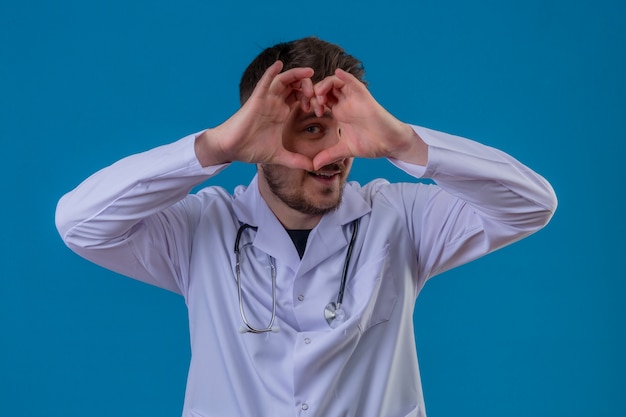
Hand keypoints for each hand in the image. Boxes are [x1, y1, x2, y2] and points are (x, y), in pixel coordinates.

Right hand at [196, 61, 316, 169]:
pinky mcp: (256, 99)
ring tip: (309, 74)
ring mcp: (266, 99)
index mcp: (282, 112)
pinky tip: (279, 64)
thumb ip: (297, 161)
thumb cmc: (252, 149)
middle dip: (308, 86)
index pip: (300, 97)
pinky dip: (271, 72)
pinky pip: (264, 82)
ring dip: (296, 75)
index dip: (313, 99)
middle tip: (318, 94)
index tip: (320, 110)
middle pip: (295, 85)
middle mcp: (275, 103)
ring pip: (283, 80)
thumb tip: (313, 167)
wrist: (232, 150)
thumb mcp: (280, 155)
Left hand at [311, 69, 426, 169]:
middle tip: (310, 103)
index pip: (321, 99)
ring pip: (336, 82)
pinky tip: (337, 73)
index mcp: (339, 112)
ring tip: (319, 95)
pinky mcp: (363, 96)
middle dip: (314, 92)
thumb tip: (314, 166)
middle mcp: (345, 103)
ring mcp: (354, 98)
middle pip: (326, 88)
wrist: (388, 144)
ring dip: (324, 84)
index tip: (306, 110)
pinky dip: (344, 76)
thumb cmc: (370, 144)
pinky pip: (353, 81)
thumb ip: (329, 155)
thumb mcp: (344, 150)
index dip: (311, 101)